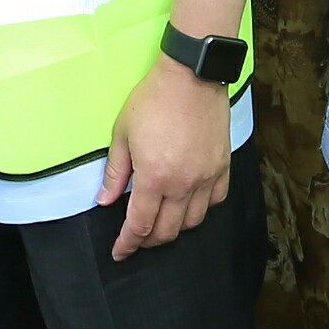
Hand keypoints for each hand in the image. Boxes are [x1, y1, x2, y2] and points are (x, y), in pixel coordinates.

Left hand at [97, 60, 231, 260]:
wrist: (191, 76)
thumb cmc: (152, 100)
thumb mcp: (123, 133)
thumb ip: (116, 172)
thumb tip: (105, 200)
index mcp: (155, 177)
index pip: (140, 224)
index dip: (128, 243)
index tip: (119, 252)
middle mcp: (183, 184)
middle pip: (168, 230)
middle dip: (149, 240)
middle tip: (137, 238)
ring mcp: (206, 177)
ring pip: (193, 221)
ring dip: (175, 228)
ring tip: (162, 222)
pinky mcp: (222, 166)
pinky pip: (215, 201)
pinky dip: (201, 209)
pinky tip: (189, 203)